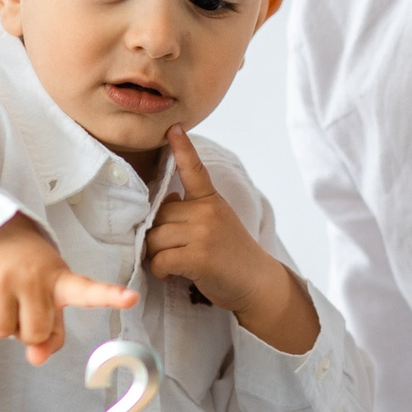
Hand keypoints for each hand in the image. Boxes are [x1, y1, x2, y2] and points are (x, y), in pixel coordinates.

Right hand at [0, 212, 137, 363]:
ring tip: (3, 296)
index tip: (131, 298)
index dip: (110, 296)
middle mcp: (34, 276)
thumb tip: (36, 359)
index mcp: (60, 280)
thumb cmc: (28, 273)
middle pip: (32, 334)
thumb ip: (50, 334)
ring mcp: (3, 275)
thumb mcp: (48, 297)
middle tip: (22, 304)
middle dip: (24, 329)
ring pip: (1, 331)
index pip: (88, 291)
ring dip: (1, 323)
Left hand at [146, 128, 319, 354]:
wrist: (257, 283)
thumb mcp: (216, 223)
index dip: (182, 148)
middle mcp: (207, 211)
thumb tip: (168, 201)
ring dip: (156, 256)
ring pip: (154, 239)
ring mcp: (203, 233)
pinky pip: (160, 259)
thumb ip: (193, 211)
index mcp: (211, 200)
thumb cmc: (231, 256)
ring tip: (174, 265)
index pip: (195, 170)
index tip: (173, 128)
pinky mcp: (198, 256)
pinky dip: (160, 270)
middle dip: (157, 238)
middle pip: (158, 217)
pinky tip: (173, 274)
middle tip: (172, 252)